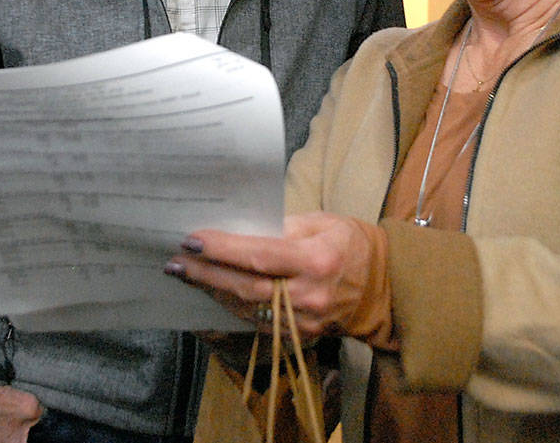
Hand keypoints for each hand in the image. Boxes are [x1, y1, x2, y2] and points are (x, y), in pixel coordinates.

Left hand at [167, 212, 378, 339]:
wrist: (384, 288)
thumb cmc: (352, 244)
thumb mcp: (323, 222)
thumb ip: (284, 226)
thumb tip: (241, 228)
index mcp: (316, 260)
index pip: (260, 255)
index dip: (223, 249)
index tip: (192, 239)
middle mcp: (308, 295)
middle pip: (245, 287)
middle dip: (205, 273)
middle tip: (174, 261)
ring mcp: (302, 321)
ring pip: (246, 308)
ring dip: (211, 291)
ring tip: (184, 274)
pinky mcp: (298, 336)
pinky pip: (256, 321)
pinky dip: (230, 305)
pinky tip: (211, 292)